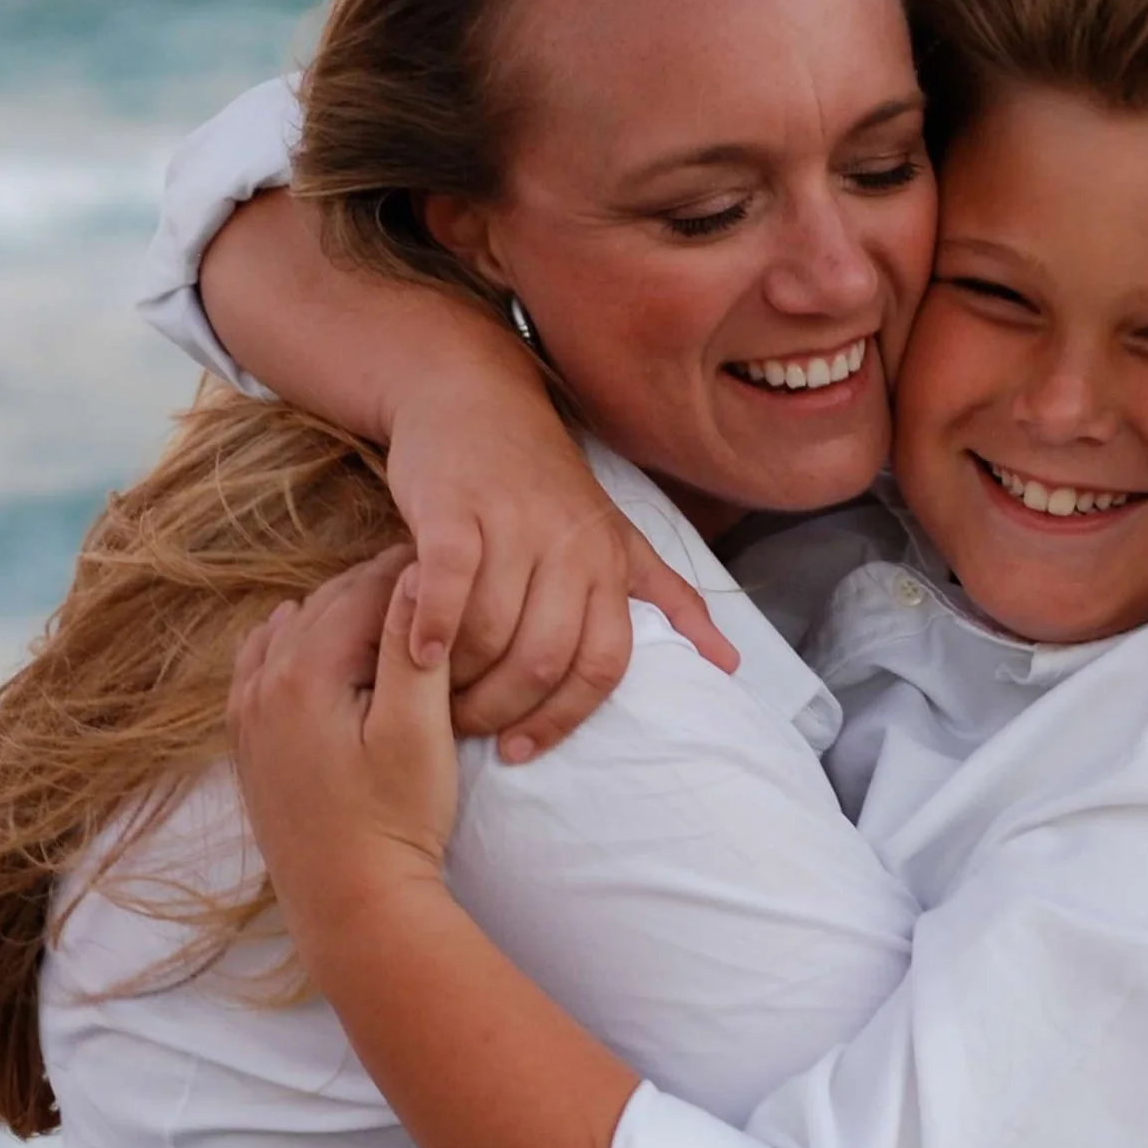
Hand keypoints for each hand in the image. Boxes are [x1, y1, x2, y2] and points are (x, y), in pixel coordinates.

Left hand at [228, 547, 458, 934]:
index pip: (364, 590)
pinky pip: (259, 663)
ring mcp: (249, 714)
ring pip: (291, 629)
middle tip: (426, 569)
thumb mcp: (417, 729)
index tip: (450, 553)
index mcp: (306, 671)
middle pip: (325, 604)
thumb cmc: (396, 817)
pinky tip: (300, 630)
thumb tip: (418, 574)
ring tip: (386, 602)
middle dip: (376, 584)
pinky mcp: (248, 742)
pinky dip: (287, 637)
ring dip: (337, 610)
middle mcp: (264, 683)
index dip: (410, 568)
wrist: (350, 903)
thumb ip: (413, 647)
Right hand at [384, 371, 739, 762]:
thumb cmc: (544, 483)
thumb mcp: (619, 535)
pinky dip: (431, 627)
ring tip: (435, 696)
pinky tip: (417, 654)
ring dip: (459, 679)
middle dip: (502, 708)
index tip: (522, 749)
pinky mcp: (455, 507)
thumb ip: (669, 600)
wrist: (474, 397)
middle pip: (544, 657)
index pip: (603, 663)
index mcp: (611, 562)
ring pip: (492, 630)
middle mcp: (571, 544)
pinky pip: (449, 582)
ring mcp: (514, 523)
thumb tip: (730, 664)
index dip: (562, 717)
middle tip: (465, 728)